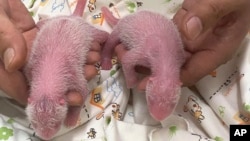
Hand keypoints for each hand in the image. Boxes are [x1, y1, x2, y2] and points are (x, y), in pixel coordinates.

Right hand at [0, 1, 100, 105]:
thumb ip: (4, 40)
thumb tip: (15, 63)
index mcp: (3, 65)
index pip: (19, 88)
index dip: (40, 98)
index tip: (62, 102)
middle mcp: (19, 62)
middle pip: (43, 79)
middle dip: (65, 86)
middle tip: (82, 88)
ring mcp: (32, 50)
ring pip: (55, 64)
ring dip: (76, 66)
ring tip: (92, 64)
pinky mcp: (42, 40)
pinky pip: (60, 48)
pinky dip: (75, 50)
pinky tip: (89, 50)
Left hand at [115, 0, 249, 88]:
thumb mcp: (227, 2)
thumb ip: (209, 14)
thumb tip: (188, 32)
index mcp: (215, 51)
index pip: (190, 74)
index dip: (167, 80)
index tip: (144, 82)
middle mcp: (199, 51)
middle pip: (173, 67)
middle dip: (149, 69)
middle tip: (125, 62)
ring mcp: (189, 40)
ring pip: (165, 54)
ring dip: (145, 55)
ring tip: (121, 51)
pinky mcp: (181, 29)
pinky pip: (163, 39)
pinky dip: (148, 41)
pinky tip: (132, 40)